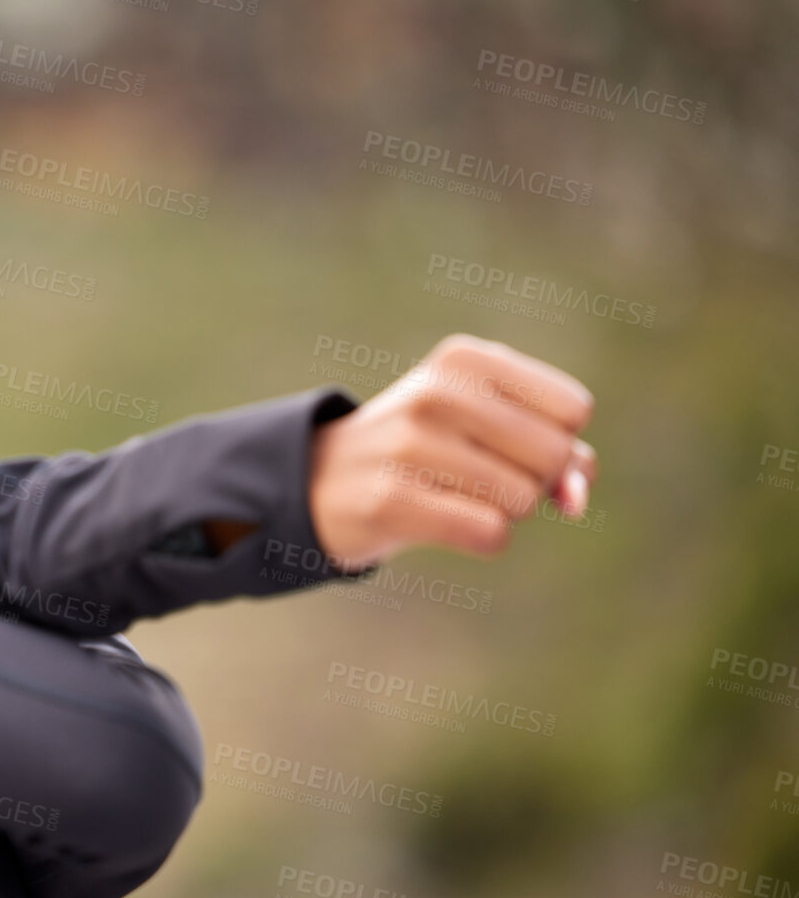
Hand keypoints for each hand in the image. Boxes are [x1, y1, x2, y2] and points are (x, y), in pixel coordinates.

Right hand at [307, 333, 597, 568]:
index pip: (573, 409)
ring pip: (523, 498)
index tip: (510, 444)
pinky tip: (448, 522)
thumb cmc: (427, 450)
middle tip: (483, 474)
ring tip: (454, 493)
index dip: (557, 439)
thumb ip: (557, 452)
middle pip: (555, 455)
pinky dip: (484, 538)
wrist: (322, 480)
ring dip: (504, 511)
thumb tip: (575, 500)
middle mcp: (437, 390)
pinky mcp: (391, 499)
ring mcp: (410, 444)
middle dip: (536, 480)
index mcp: (465, 358)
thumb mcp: (488, 426)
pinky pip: (489, 532)